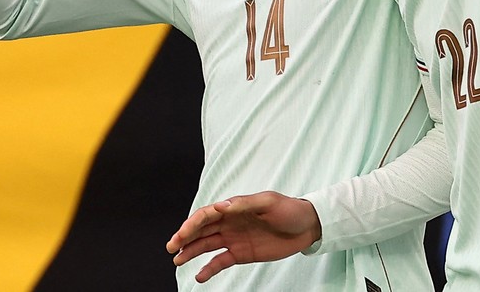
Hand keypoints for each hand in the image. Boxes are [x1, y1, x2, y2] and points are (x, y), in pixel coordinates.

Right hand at [167, 191, 321, 282]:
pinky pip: (220, 261)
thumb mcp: (269, 203)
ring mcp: (234, 238)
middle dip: (185, 237)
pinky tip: (199, 276)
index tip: (183, 234)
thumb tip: (223, 206)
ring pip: (206, 245)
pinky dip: (209, 269)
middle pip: (202, 230)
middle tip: (172, 247)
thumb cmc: (289, 209)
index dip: (193, 223)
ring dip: (191, 252)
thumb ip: (246, 204)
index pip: (207, 214)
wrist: (307, 226)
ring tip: (177, 260)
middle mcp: (230, 222)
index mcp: (234, 207)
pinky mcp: (241, 253)